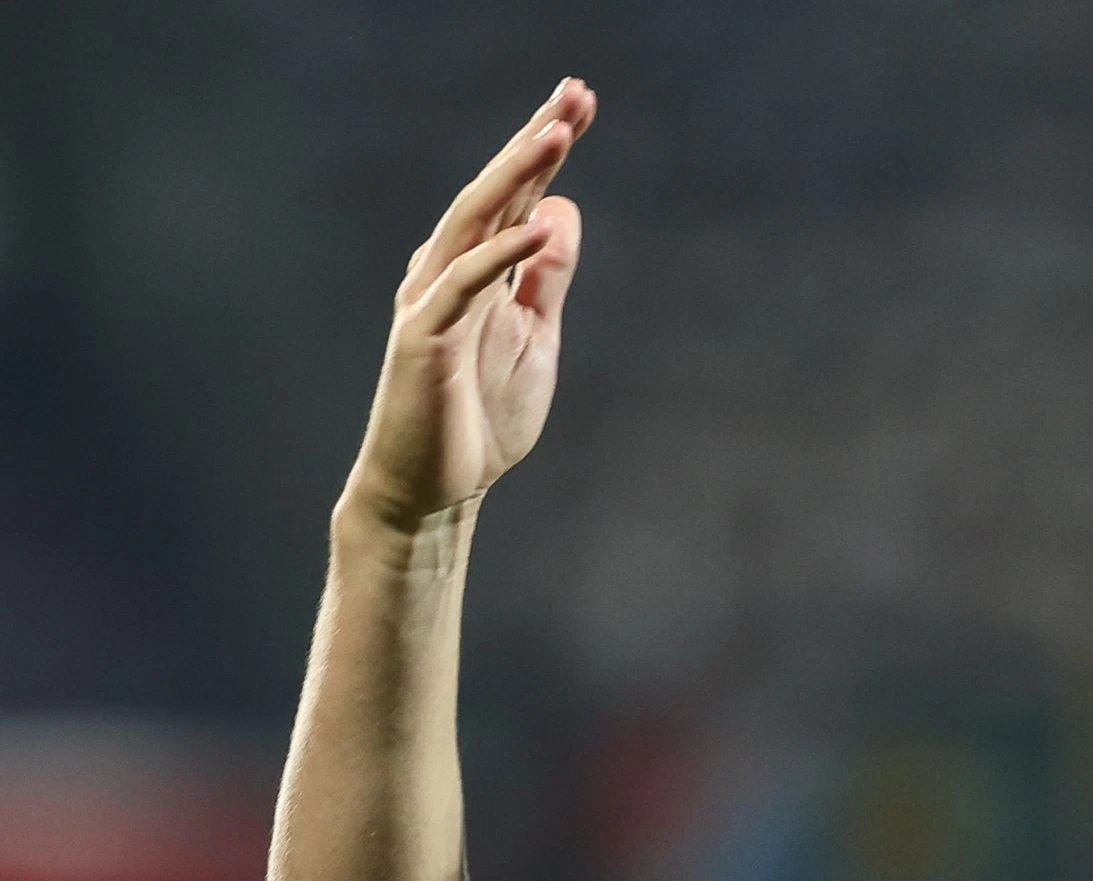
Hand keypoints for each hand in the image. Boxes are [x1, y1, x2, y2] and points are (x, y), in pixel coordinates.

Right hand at [342, 80, 594, 534]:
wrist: (436, 488)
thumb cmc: (480, 417)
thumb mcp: (535, 338)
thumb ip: (545, 278)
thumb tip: (559, 212)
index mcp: (479, 271)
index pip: (516, 196)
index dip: (546, 149)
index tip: (582, 103)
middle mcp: (449, 271)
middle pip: (496, 192)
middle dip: (535, 141)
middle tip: (575, 93)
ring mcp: (431, 301)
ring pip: (475, 223)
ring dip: (516, 176)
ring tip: (557, 132)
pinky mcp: (422, 338)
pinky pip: (462, 286)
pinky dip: (499, 254)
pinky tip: (535, 224)